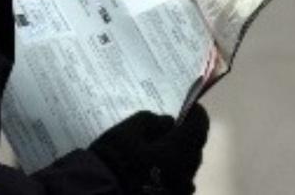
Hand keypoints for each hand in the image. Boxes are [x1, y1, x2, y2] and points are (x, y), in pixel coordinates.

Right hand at [90, 104, 208, 194]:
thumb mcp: (129, 129)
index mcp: (178, 151)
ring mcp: (179, 189)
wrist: (95, 193)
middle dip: (187, 136)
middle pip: (195, 148)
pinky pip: (179, 182)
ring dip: (180, 155)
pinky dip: (173, 172)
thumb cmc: (114, 159)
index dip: (196, 114)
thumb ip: (153, 120)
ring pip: (188, 167)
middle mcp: (185, 172)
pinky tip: (157, 169)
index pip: (199, 126)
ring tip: (162, 149)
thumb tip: (169, 122)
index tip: (188, 108)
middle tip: (173, 128)